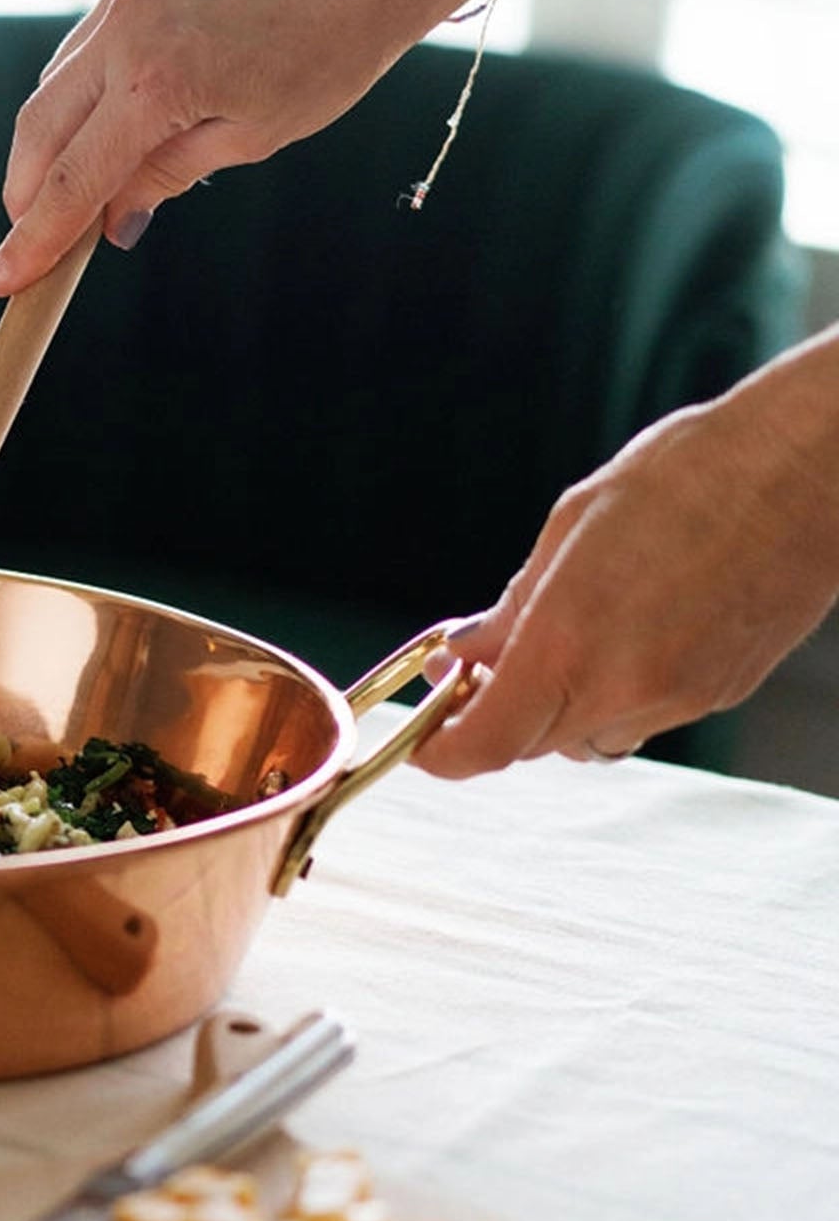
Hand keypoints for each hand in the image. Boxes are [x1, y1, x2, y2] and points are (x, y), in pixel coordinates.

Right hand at [0, 0, 491, 295]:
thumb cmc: (328, 51)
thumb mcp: (251, 137)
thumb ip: (164, 177)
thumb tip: (109, 222)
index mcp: (157, 83)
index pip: (70, 181)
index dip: (32, 240)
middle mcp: (124, 30)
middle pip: (37, 132)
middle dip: (25, 196)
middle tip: (33, 242)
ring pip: (50, 88)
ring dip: (48, 146)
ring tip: (70, 190)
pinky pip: (81, 50)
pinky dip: (77, 98)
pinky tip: (101, 128)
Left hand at [414, 350, 838, 777]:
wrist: (813, 467)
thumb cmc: (692, 474)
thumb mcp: (571, 527)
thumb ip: (512, 607)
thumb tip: (466, 652)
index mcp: (568, 643)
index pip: (483, 745)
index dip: (439, 753)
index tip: (420, 740)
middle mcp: (622, 685)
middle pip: (530, 743)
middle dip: (496, 714)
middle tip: (477, 669)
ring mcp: (679, 697)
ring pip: (587, 736)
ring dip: (556, 707)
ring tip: (560, 639)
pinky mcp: (720, 693)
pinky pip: (643, 716)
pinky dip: (614, 691)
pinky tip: (626, 631)